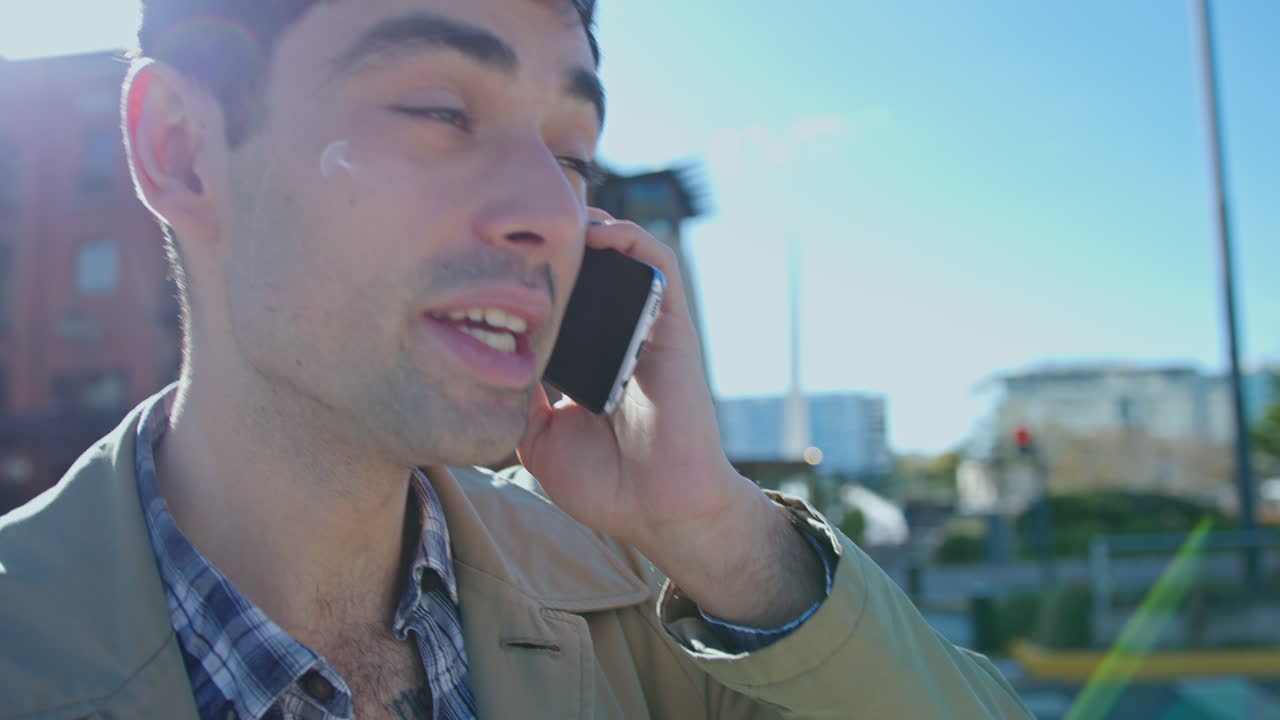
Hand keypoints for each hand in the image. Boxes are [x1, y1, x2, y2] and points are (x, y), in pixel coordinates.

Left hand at [518, 210, 823, 625]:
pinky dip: (631, 240)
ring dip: (589, 228)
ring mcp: (645, 331)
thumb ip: (517, 399)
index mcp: (584, 361)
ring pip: (622, 257)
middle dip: (553, 243)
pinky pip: (659, 266)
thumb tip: (482, 364)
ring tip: (551, 217)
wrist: (657, 511)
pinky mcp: (673, 328)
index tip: (486, 257)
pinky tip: (597, 236)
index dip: (528, 275)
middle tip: (513, 225)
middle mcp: (616, 339)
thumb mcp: (538, 439)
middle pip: (585, 273)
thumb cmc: (605, 483)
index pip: (556, 303)